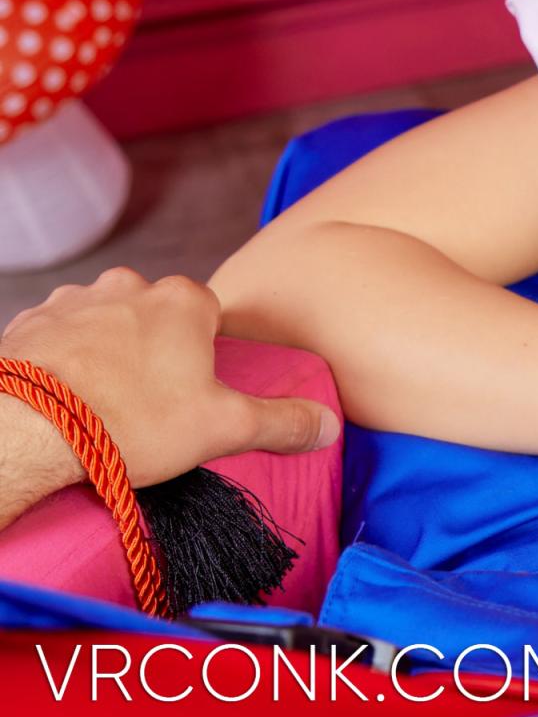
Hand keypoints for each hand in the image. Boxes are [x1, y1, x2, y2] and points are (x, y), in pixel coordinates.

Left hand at [2, 268, 341, 488]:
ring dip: (105, 352)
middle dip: (153, 350)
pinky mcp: (27, 322)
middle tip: (147, 403)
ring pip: (103, 321)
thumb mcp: (223, 428)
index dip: (204, 355)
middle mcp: (129, 286)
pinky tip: (60, 398)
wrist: (23, 430)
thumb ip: (283, 422)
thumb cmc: (129, 422)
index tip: (191, 391)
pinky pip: (55, 336)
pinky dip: (60, 360)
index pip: (209, 315)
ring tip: (100, 404)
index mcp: (184, 300)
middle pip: (155, 315)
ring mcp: (74, 300)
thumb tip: (328, 426)